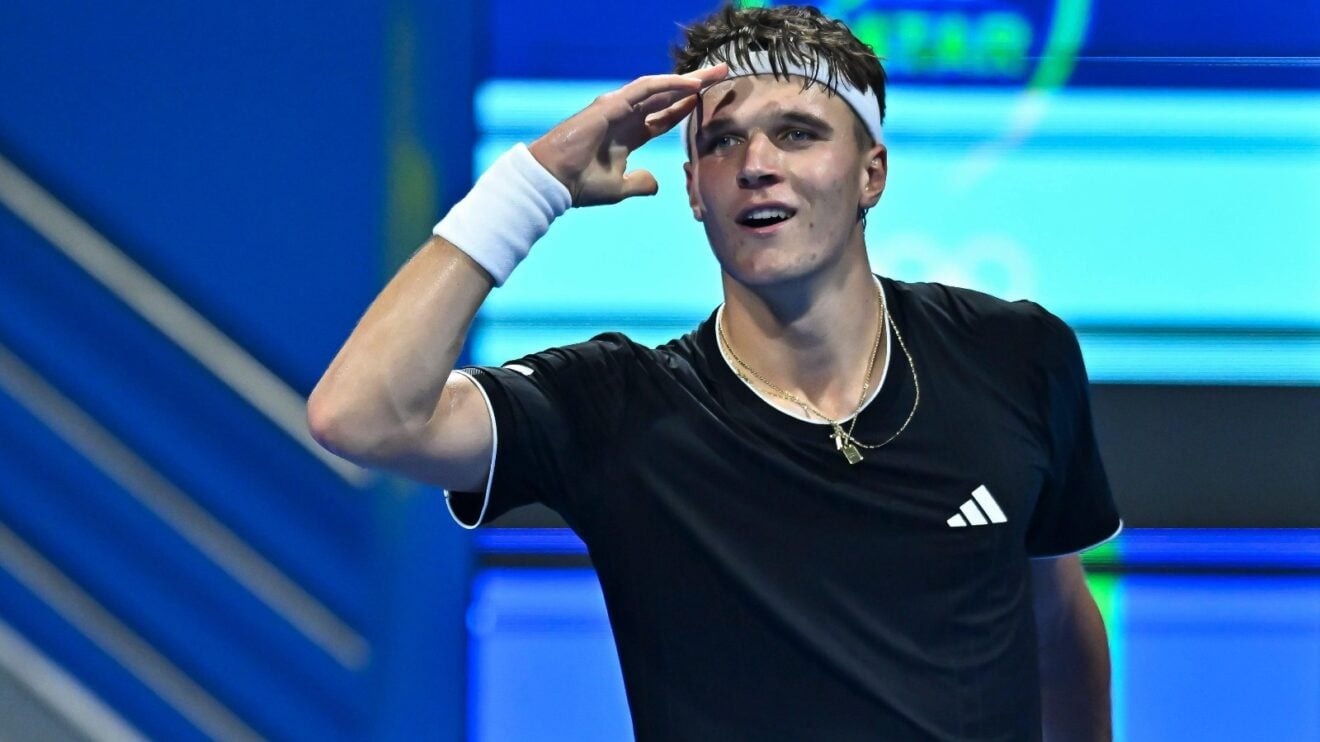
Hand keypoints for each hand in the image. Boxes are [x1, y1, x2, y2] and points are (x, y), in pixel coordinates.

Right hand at [528, 65, 727, 206]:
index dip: (684, 109)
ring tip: (713, 73)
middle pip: (666, 96)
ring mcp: (618, 107)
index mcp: (627, 135)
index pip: (662, 117)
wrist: (555, 182)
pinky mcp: (612, 104)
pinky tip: (691, 85)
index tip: (706, 101)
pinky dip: (669, 84)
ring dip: (687, 80)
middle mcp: (624, 117)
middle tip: (720, 74)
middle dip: (693, 86)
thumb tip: (656, 183)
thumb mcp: (619, 188)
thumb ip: (640, 183)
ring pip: (659, 87)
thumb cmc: (580, 185)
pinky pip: (645, 88)